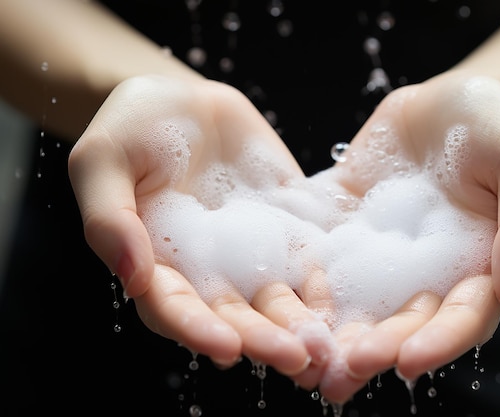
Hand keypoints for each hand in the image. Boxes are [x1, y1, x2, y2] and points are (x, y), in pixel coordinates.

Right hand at [68, 75, 330, 375]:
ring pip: (275, 299)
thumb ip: (110, 218)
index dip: (198, 329)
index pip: (174, 308)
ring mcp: (247, 252)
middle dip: (262, 339)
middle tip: (295, 360)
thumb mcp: (103, 161)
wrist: (183, 101)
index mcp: (155, 262)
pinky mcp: (282, 229)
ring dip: (299, 325)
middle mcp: (204, 269)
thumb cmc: (131, 128)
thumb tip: (132, 277)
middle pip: (233, 315)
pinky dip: (324, 283)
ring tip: (326, 348)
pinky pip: (305, 260)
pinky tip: (345, 304)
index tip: (227, 348)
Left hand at [314, 70, 499, 401]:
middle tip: (343, 374)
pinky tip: (278, 302)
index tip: (407, 363)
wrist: (445, 97)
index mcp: (478, 264)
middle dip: (374, 348)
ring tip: (305, 362)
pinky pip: (324, 254)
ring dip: (334, 332)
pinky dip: (304, 279)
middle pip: (402, 321)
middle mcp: (427, 269)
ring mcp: (384, 250)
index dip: (437, 342)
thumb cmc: (495, 126)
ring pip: (359, 300)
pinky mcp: (347, 226)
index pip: (460, 316)